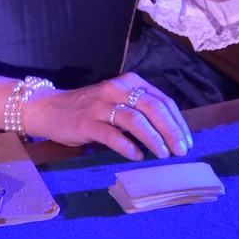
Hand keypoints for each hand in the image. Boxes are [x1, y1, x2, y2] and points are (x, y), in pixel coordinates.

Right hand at [22, 71, 192, 160]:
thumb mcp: (118, 101)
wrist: (51, 108)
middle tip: (181, 150)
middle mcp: (117, 89)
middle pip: (152, 108)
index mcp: (130, 83)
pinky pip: (111, 134)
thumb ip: (141, 111)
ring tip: (163, 154)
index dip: (178, 122)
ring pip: (135, 119)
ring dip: (153, 138)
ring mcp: (101, 105)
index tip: (187, 141)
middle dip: (171, 131)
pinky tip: (136, 156)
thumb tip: (171, 134)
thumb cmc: (90, 108)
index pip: (162, 100)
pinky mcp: (86, 122)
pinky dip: (127, 146)